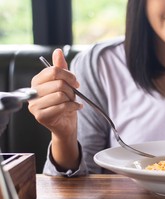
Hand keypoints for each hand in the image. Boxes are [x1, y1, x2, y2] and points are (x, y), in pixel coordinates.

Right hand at [29, 49, 82, 169]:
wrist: (66, 125)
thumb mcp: (64, 84)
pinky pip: (62, 107)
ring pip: (60, 95)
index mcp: (37, 82)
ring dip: (72, 99)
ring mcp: (34, 106)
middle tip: (74, 95)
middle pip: (58, 83)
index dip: (68, 75)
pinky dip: (73, 107)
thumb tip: (58, 51)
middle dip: (71, 90)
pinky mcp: (40, 116)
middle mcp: (32, 93)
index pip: (53, 71)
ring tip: (72, 102)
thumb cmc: (65, 104)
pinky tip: (76, 108)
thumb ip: (60, 68)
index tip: (76, 82)